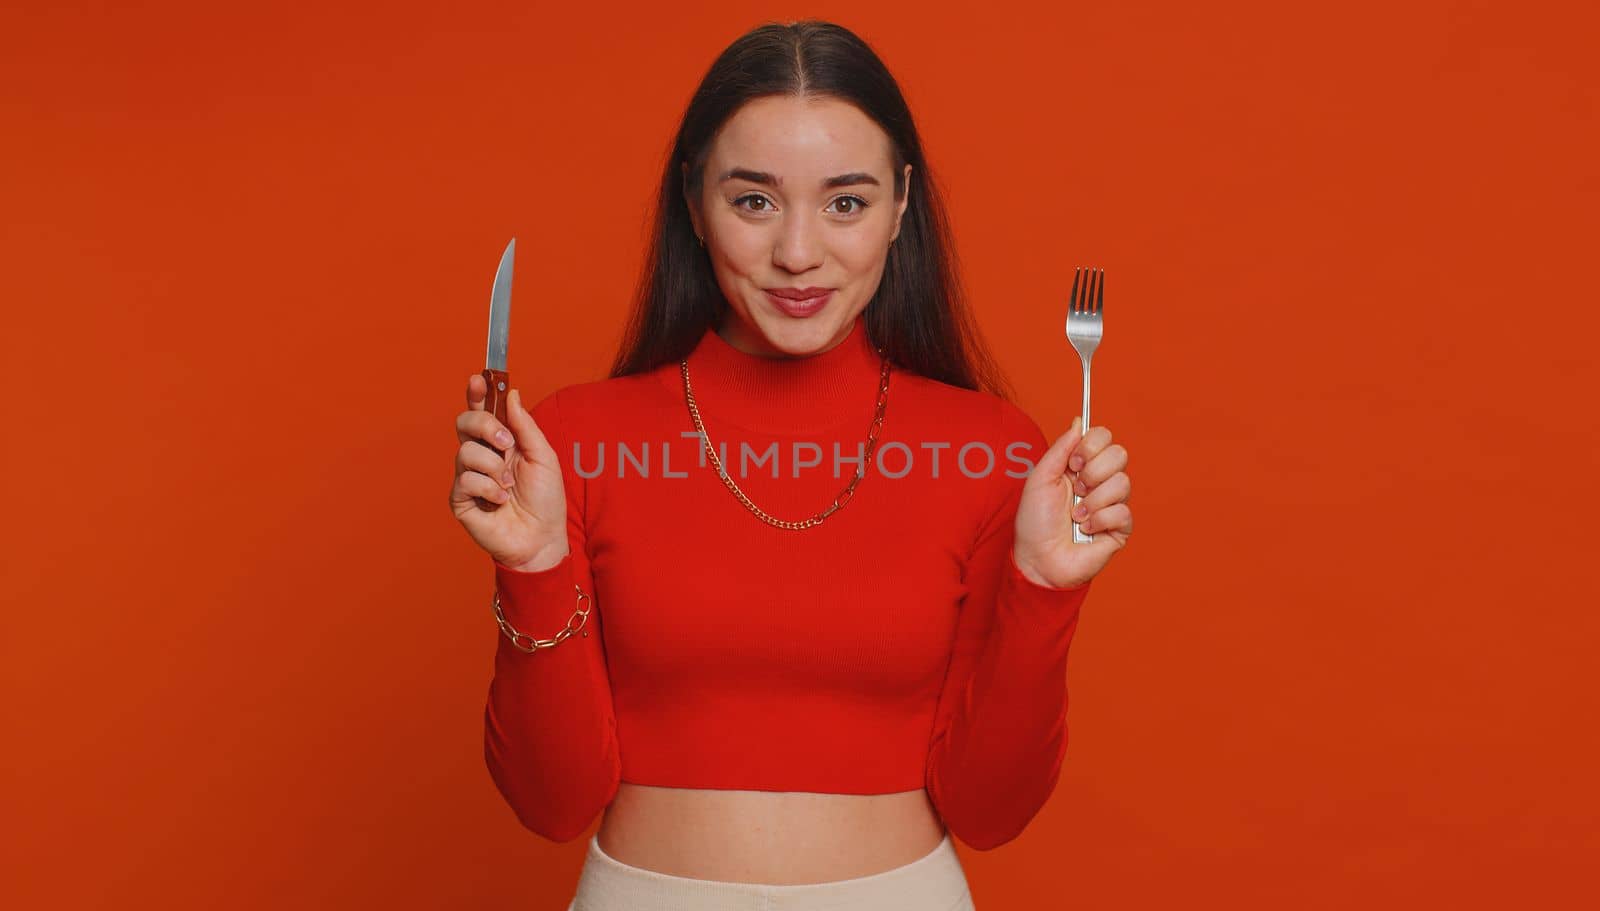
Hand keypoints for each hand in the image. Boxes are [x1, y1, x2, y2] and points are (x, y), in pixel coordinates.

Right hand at [448, 378, 570, 571]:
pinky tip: (500, 501)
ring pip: (465, 451)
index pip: (482, 411)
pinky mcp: (460, 499)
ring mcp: (468, 477)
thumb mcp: (544, 457)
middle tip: (505, 443)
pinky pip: (465, 480)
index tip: (479, 378)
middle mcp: (481, 456)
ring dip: (493, 467)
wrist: (542, 538)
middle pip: (464, 422)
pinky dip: (488, 489)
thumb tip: (511, 393)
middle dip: (484, 425)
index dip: (477, 393)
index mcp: (500, 443)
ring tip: (508, 486)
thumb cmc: (545, 500)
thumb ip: (525, 426)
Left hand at [1013, 416, 1131, 587]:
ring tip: (1076, 516)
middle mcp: (1100, 481)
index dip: (1091, 445)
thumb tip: (1079, 421)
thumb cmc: (1035, 523)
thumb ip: (1061, 448)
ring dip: (1092, 501)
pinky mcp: (1121, 527)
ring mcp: (1112, 504)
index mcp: (1081, 466)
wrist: (1038, 559)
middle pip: (1120, 454)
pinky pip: (1123, 511)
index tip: (1073, 463)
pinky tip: (1085, 531)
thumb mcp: (1041, 478)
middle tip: (1076, 488)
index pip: (1104, 437)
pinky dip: (1099, 521)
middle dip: (1093, 472)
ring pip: (1122, 483)